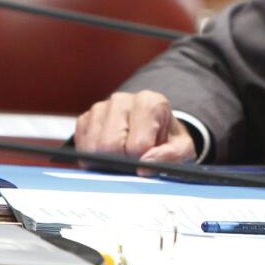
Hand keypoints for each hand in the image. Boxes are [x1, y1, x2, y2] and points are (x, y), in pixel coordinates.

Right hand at [74, 90, 196, 163]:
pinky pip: (81, 146)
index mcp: (150, 102)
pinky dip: (92, 157)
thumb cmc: (168, 140)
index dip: (141, 160)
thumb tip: (145, 165)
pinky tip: (108, 153)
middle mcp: (123, 99)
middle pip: (109, 146)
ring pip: (93, 147)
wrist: (155, 131)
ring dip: (105, 160)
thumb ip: (170, 156)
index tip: (148, 158)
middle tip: (132, 160)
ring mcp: (101, 107)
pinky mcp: (86, 119)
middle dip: (120, 161)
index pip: (137, 145)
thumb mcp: (182, 149)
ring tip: (122, 155)